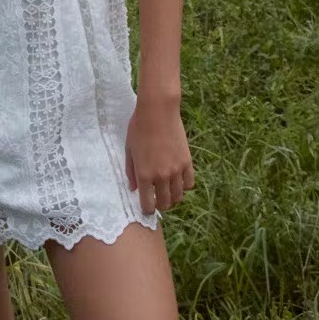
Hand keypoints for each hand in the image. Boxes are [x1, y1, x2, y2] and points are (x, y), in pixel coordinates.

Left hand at [125, 96, 193, 215]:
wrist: (158, 110)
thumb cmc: (138, 127)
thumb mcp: (129, 149)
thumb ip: (131, 171)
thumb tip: (134, 188)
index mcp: (144, 174)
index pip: (148, 205)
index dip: (146, 209)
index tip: (146, 206)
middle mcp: (161, 176)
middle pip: (165, 204)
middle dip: (160, 205)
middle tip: (157, 199)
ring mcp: (176, 170)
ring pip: (178, 197)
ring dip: (172, 198)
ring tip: (168, 191)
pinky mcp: (187, 162)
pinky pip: (190, 183)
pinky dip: (184, 186)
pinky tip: (178, 180)